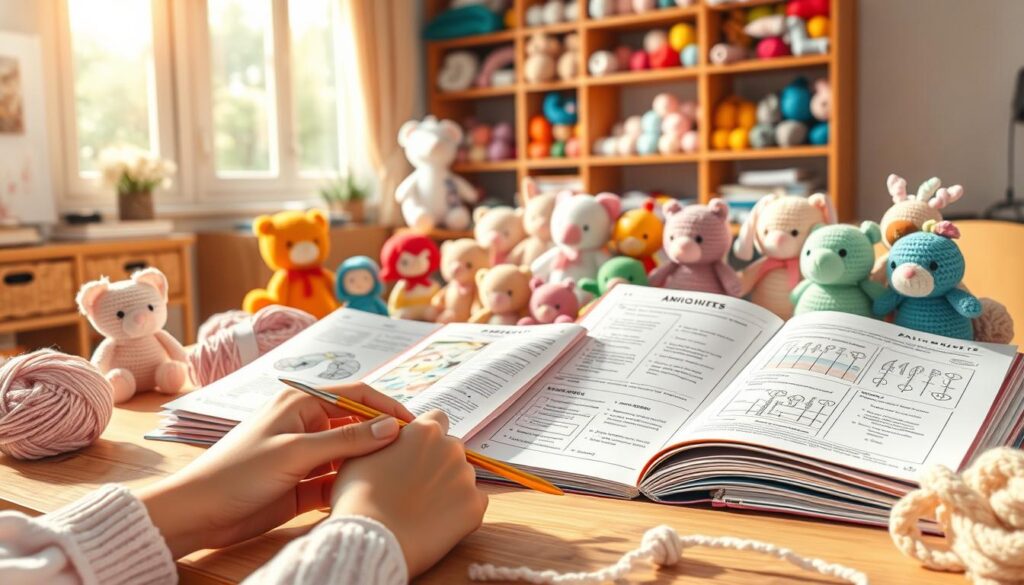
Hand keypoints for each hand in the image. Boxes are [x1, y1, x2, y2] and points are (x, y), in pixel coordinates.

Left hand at [136, 383, 413, 557]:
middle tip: (415, 451)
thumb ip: (346, 439)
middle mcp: (306, 424)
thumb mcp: (296, 451)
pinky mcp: (303, 484)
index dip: (386, 406)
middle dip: (383, 435)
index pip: (355, 395)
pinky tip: (374, 491)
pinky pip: (337, 479)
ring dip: (371, 461)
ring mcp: (305, 455)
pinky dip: (354, 483)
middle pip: (356, 424)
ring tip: (402, 472)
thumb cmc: (238, 471)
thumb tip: (391, 427)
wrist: (200, 512)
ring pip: (350, 453)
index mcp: (301, 402)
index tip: (414, 424)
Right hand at [330, 409, 488, 576]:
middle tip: (415, 485)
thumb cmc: (359, 498)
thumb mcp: (362, 454)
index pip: (437, 420)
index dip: (425, 437)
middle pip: (451, 449)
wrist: (372, 539)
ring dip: (448, 486)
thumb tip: (393, 432)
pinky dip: (460, 510)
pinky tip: (436, 521)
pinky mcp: (475, 507)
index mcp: (425, 431)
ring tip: (422, 508)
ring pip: (462, 476)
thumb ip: (384, 438)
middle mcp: (451, 448)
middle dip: (437, 461)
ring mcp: (466, 478)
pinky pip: (473, 502)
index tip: (414, 452)